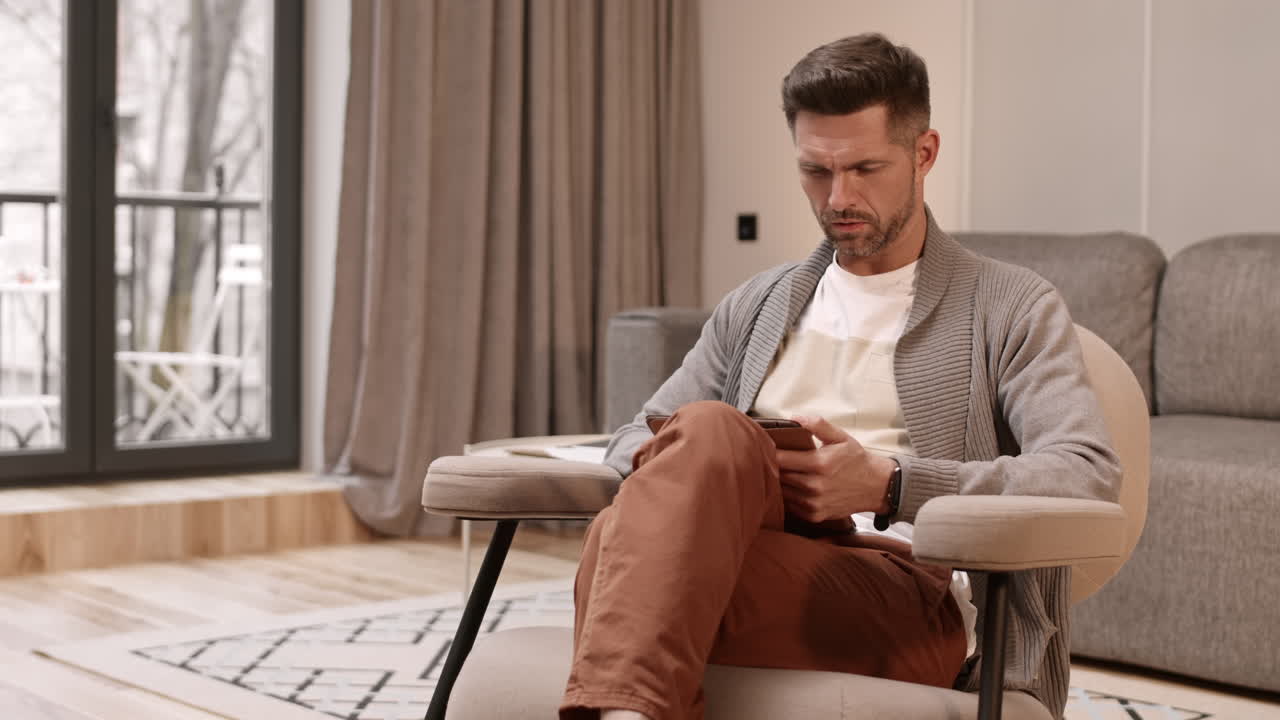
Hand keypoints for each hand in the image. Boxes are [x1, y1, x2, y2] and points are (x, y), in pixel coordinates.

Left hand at [775, 416, 896, 523]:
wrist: (876, 487)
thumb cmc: (856, 460)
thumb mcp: (840, 437)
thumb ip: (817, 425)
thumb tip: (794, 418)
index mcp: (819, 463)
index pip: (780, 458)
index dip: (770, 452)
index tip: (767, 447)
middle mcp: (814, 485)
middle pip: (779, 475)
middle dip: (774, 466)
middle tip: (773, 458)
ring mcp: (814, 503)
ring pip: (782, 491)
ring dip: (780, 482)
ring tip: (785, 472)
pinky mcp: (815, 516)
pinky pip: (791, 505)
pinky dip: (789, 496)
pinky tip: (795, 487)